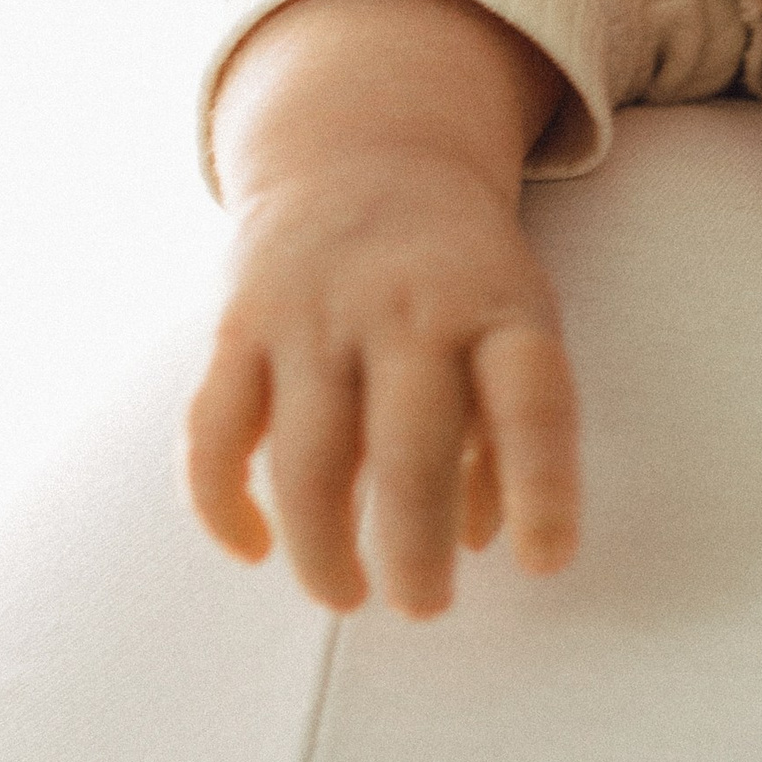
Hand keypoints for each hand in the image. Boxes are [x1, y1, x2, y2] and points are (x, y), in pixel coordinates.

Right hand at [187, 149, 579, 616]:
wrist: (364, 153)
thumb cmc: (461, 274)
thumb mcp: (518, 322)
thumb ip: (512, 429)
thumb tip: (490, 538)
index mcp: (498, 308)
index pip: (532, 400)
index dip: (543, 487)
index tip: (545, 564)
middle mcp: (408, 308)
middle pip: (410, 444)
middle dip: (415, 545)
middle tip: (425, 608)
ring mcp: (316, 315)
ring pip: (307, 454)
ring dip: (323, 544)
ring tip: (348, 595)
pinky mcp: (238, 326)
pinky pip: (215, 431)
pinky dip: (224, 503)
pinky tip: (255, 548)